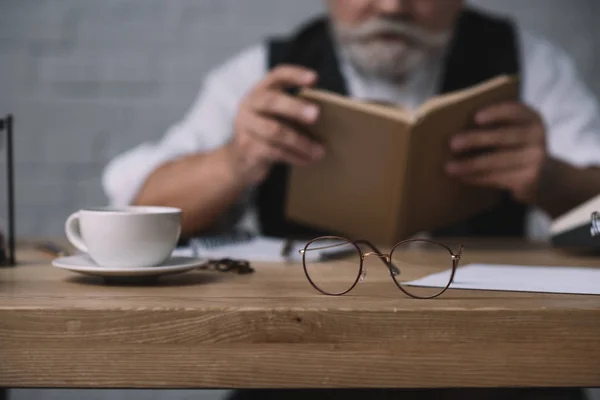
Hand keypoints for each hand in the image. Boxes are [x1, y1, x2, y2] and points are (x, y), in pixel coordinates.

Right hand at [227, 64, 324, 184]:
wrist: (237, 162)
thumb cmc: (266, 135)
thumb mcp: (275, 117)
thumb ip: (293, 111)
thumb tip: (331, 116)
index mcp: (260, 91)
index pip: (277, 75)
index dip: (295, 75)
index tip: (314, 78)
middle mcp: (249, 105)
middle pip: (272, 102)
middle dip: (296, 108)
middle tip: (316, 114)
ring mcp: (245, 127)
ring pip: (276, 131)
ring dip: (301, 142)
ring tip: (320, 151)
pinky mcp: (247, 148)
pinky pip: (275, 151)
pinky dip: (295, 156)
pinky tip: (309, 160)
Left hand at [445, 102, 547, 203]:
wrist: (543, 176)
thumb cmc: (513, 146)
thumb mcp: (512, 131)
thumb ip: (492, 124)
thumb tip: (451, 123)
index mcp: (530, 118)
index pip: (514, 111)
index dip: (496, 113)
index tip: (476, 117)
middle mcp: (536, 136)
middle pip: (503, 137)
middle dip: (475, 140)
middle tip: (452, 144)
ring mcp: (535, 159)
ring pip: (497, 162)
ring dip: (470, 165)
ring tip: (449, 167)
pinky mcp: (529, 180)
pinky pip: (498, 178)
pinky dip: (476, 177)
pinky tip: (461, 176)